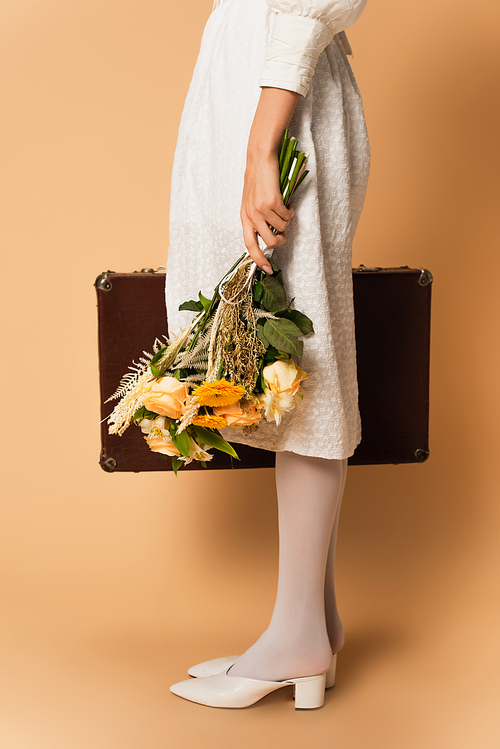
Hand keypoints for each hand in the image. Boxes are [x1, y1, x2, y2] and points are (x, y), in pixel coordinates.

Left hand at [240, 151, 294, 273]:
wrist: (260, 159)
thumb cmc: (258, 180)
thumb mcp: (252, 202)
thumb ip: (258, 219)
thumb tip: (272, 235)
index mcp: (244, 218)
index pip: (250, 245)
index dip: (259, 260)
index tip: (268, 269)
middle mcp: (251, 216)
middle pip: (271, 242)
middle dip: (282, 238)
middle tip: (284, 229)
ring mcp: (261, 210)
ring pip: (282, 228)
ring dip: (287, 220)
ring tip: (284, 208)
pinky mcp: (272, 202)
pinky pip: (287, 216)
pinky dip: (290, 210)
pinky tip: (286, 201)